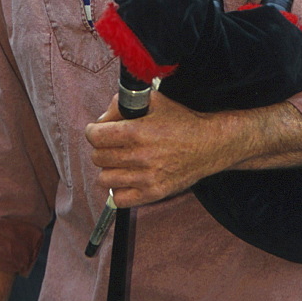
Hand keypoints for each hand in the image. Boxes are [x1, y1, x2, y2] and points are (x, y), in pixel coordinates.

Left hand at [85, 91, 229, 207]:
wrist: (207, 145)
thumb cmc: (181, 122)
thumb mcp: (153, 101)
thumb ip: (122, 104)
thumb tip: (103, 118)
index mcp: (136, 132)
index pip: (95, 136)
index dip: (94, 130)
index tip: (99, 130)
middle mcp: (139, 157)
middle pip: (98, 157)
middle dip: (101, 147)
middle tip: (112, 144)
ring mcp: (145, 178)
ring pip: (104, 179)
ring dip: (109, 168)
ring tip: (120, 161)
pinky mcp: (152, 194)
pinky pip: (118, 198)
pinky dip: (118, 189)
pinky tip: (127, 177)